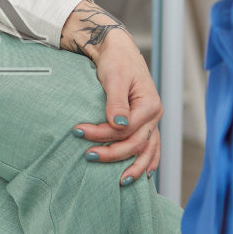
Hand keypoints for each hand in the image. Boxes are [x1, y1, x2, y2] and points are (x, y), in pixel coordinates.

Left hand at [60, 1, 161, 181]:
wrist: (118, 51)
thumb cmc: (116, 61)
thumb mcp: (114, 78)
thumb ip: (116, 102)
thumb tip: (117, 125)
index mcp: (149, 105)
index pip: (125, 129)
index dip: (102, 134)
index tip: (78, 132)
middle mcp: (154, 116)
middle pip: (135, 144)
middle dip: (112, 153)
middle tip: (88, 156)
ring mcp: (152, 122)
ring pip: (148, 151)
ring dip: (135, 168)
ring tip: (122, 183)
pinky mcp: (145, 124)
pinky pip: (151, 148)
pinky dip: (148, 162)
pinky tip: (142, 176)